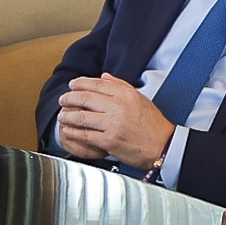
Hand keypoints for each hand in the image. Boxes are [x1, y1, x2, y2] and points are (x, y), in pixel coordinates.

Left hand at [54, 74, 174, 169]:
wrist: (163, 147)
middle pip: (85, 98)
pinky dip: (73, 132)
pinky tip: (68, 130)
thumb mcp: (140, 99)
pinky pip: (84, 135)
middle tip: (63, 99)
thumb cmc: (153, 125)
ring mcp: (113, 124)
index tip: (72, 85)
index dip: (80, 83)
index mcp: (126, 94)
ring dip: (67, 115)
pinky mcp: (109, 141)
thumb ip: (121, 86)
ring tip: (63, 115)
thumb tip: (104, 77)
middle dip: (69, 98)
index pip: (97, 84)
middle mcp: (119, 107)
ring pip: (81, 116)